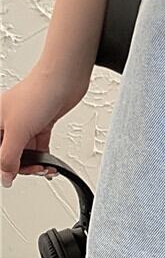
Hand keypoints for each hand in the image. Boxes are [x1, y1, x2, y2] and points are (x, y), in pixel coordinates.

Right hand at [0, 63, 88, 187]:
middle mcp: (6, 122)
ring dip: (34, 163)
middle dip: (20, 166)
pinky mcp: (41, 123)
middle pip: (8, 153)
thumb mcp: (17, 131)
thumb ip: (8, 157)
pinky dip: (44, 156)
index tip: (11, 178)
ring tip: (44, 169)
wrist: (65, 79)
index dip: (2, 166)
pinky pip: (38, 145)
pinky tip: (49, 164)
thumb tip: (5, 177)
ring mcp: (25, 123)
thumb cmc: (38, 93)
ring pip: (24, 151)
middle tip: (34, 171)